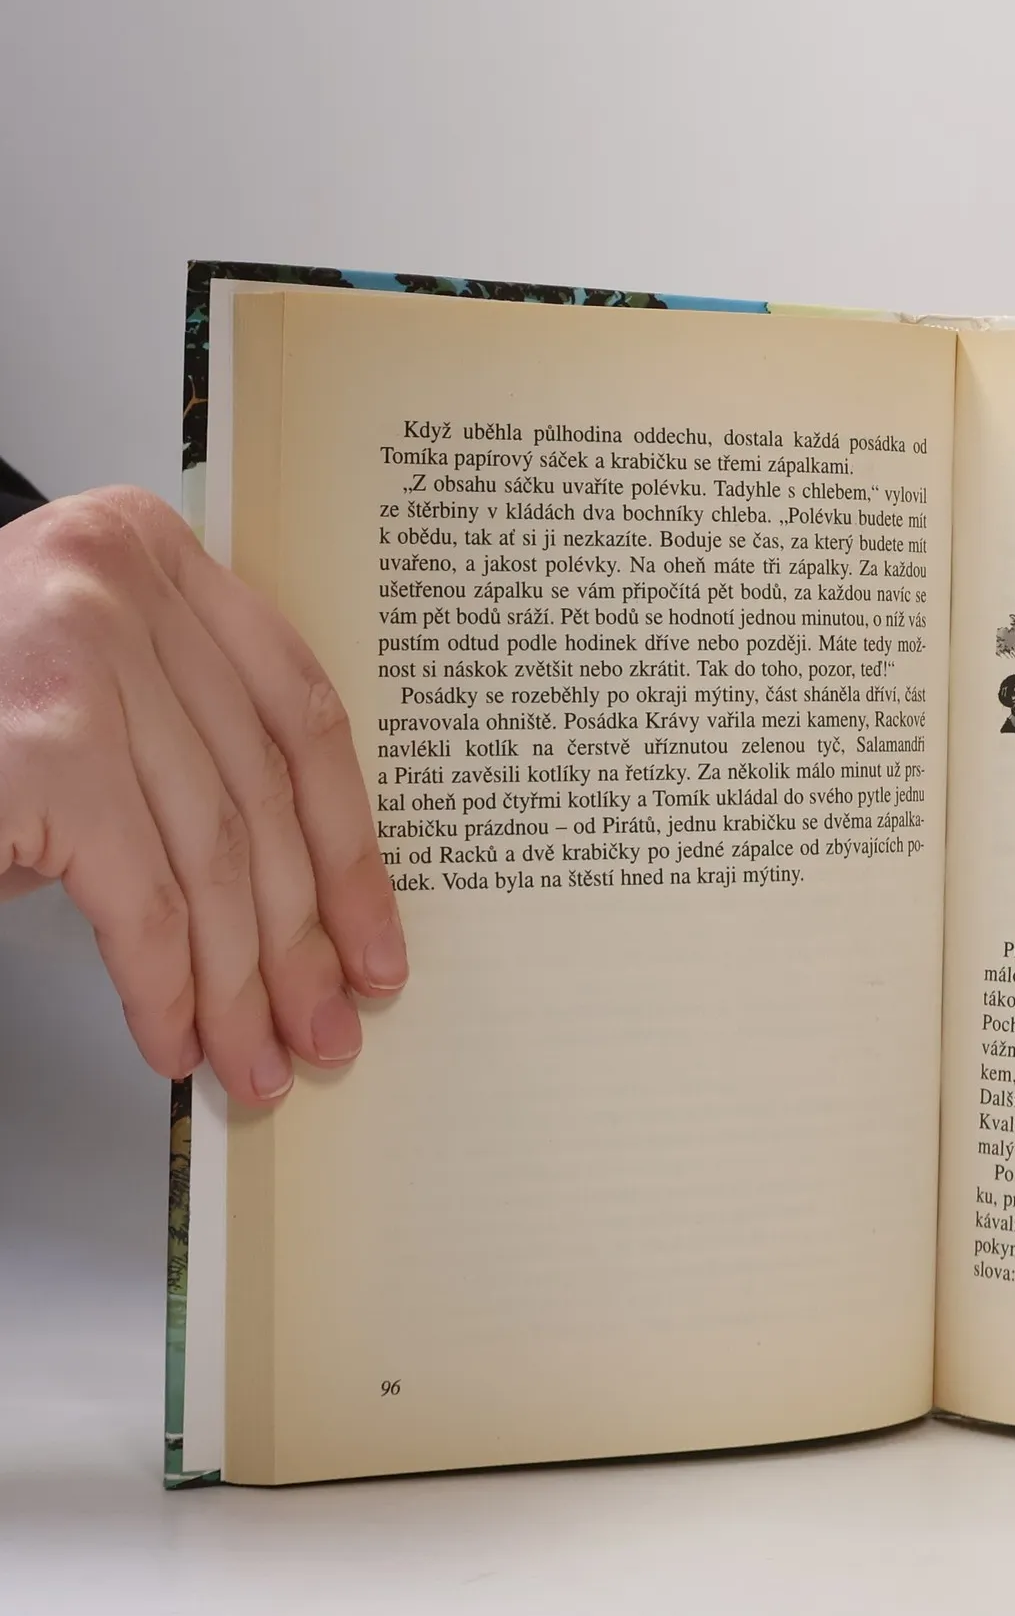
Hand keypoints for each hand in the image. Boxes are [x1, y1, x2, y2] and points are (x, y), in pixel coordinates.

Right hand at [0, 487, 406, 1101]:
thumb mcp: (84, 691)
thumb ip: (181, 749)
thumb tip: (294, 917)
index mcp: (153, 554)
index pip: (301, 715)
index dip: (351, 847)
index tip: (374, 941)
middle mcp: (123, 583)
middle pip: (264, 795)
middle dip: (302, 939)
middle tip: (326, 1030)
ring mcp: (78, 655)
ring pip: (216, 855)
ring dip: (243, 983)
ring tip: (256, 1061)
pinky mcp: (39, 745)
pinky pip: (142, 895)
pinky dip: (167, 983)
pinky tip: (176, 1038)